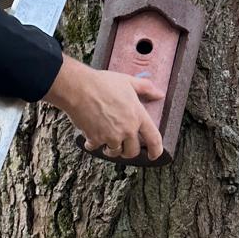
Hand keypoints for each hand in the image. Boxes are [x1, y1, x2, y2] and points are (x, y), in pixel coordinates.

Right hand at [43, 54, 163, 160]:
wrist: (79, 88)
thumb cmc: (103, 83)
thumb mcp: (128, 81)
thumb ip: (146, 88)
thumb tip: (159, 94)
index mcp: (138, 116)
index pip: (154, 139)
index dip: (156, 151)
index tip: (154, 155)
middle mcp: (127, 129)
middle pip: (133, 152)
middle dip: (129, 152)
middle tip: (123, 147)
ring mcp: (111, 136)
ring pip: (115, 152)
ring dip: (111, 150)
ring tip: (107, 144)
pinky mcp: (95, 139)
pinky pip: (95, 148)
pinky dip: (92, 144)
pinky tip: (90, 137)